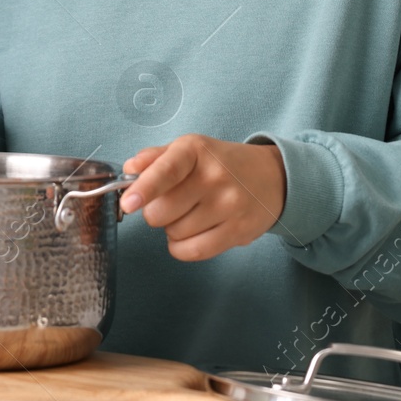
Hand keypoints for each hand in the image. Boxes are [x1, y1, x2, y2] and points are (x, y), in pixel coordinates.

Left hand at [120, 135, 286, 261]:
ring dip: (172, 229)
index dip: (145, 188)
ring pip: (175, 233)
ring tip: (189, 214)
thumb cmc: (221, 164)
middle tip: (169, 204)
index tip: (129, 203)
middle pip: (162, 211)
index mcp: (196, 150)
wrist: (272, 177)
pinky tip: (189, 234)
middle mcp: (214, 176)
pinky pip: (194, 251)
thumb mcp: (189, 150)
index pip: (167, 170)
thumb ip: (155, 158)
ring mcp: (229, 205)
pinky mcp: (239, 231)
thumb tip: (129, 169)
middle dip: (156, 212)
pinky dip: (182, 248)